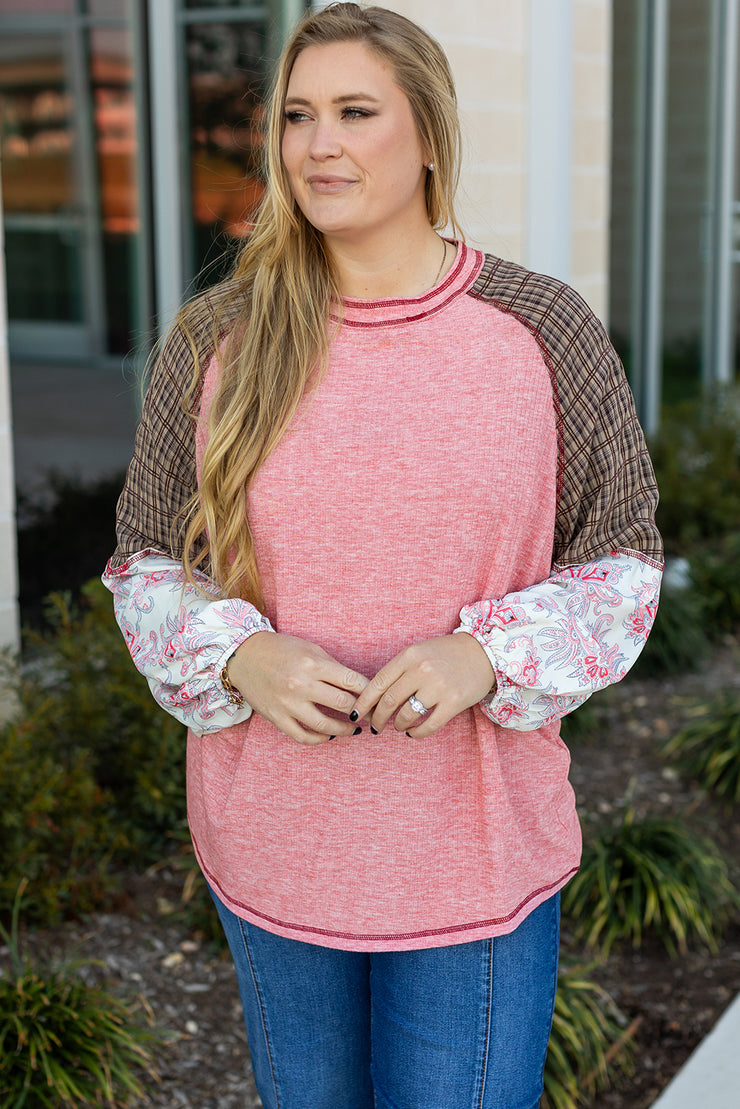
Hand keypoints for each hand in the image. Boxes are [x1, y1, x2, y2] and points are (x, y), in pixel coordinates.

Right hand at [226, 632, 368, 744]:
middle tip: (371, 714)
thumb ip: (333, 668)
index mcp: (313, 664)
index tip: (378, 696)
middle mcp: (301, 685)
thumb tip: (358, 686)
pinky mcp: (277, 717)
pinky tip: (329, 735)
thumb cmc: (281, 649)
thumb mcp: (310, 650)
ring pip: (325, 725)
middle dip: (362, 711)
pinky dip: (319, 739)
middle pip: (343, 704)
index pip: (351, 681)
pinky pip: (302, 736)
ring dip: (345, 730)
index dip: (369, 691)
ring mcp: (288, 704)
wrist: (244, 656)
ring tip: (354, 729)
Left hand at [350, 632, 495, 737]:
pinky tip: (413, 732)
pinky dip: (417, 733)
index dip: (363, 702)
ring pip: (406, 715)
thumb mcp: (420, 652)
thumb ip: (400, 670)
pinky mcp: (453, 702)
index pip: (378, 683)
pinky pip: (429, 725)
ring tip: (398, 727)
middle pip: (388, 701)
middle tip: (374, 726)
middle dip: (377, 718)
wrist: (484, 651)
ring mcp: (438, 686)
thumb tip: (376, 697)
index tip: (356, 714)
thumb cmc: (447, 653)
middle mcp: (421, 670)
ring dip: (397, 726)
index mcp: (409, 655)